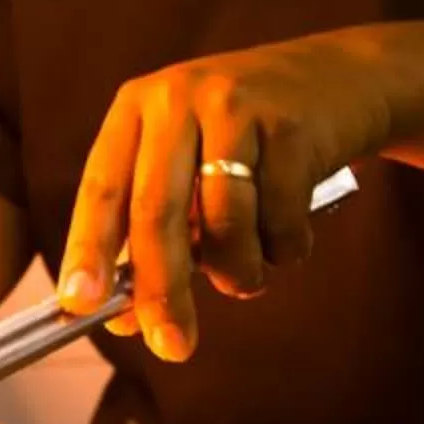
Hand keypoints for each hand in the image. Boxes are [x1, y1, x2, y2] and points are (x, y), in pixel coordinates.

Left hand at [56, 37, 390, 360]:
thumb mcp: (190, 163)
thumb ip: (157, 231)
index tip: (79, 302)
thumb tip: (126, 319)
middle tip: (172, 346)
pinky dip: (285, 248)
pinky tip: (289, 234)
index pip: (102, 187)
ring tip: (249, 275)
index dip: (87, 248)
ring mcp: (236, 106)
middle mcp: (179, 99)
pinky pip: (281, 219)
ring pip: (224, 223)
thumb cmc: (248, 138)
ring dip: (238, 272)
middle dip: (161, 289)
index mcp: (138, 109)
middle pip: (157, 210)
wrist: (344, 77)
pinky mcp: (291, 125)